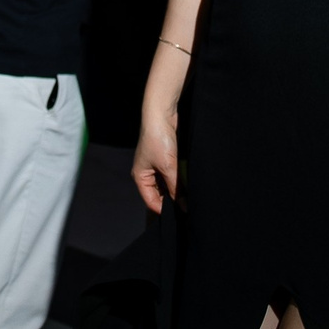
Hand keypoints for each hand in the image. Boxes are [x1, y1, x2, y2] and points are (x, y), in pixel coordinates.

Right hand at [132, 92, 179, 213]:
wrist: (161, 114)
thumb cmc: (158, 139)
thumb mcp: (168, 166)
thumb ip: (175, 187)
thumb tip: (182, 205)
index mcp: (140, 177)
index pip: (150, 201)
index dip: (164, 209)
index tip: (179, 214)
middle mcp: (146, 173)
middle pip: (157, 194)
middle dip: (170, 201)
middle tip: (186, 208)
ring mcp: (155, 166)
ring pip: (165, 186)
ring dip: (175, 191)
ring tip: (188, 198)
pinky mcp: (164, 159)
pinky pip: (170, 176)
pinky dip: (177, 181)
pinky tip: (187, 185)